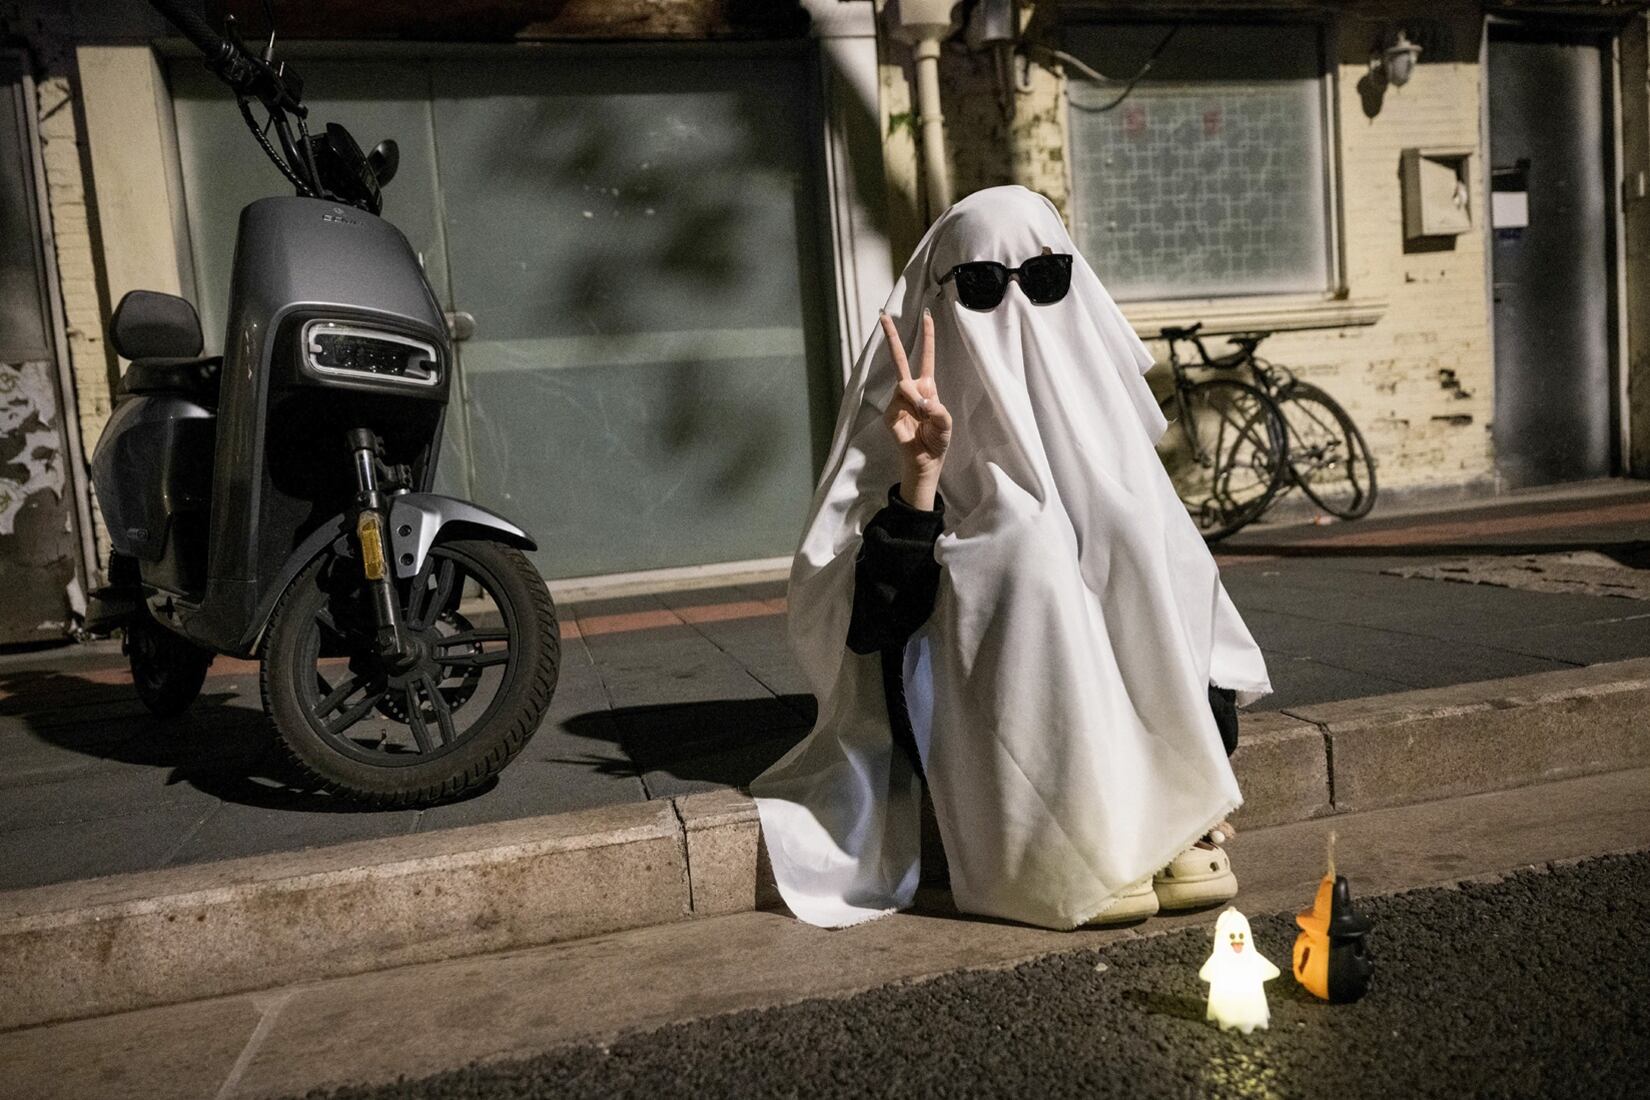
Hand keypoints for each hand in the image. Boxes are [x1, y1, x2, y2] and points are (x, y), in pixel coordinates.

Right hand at [880, 308, 951, 510]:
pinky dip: (910, 411)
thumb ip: (936, 408)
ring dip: (916, 400)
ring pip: (904, 386)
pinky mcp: (890, 413)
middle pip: (899, 358)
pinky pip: (899, 403)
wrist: (926, 459)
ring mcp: (898, 400)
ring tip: (922, 418)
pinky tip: (913, 424)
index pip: (926, 356)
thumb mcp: (945, 422)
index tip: (927, 315)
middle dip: (891, 336)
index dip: (927, 336)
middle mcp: (911, 389)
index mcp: (927, 386)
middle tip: (882, 314)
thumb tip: (917, 398)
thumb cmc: (938, 439)